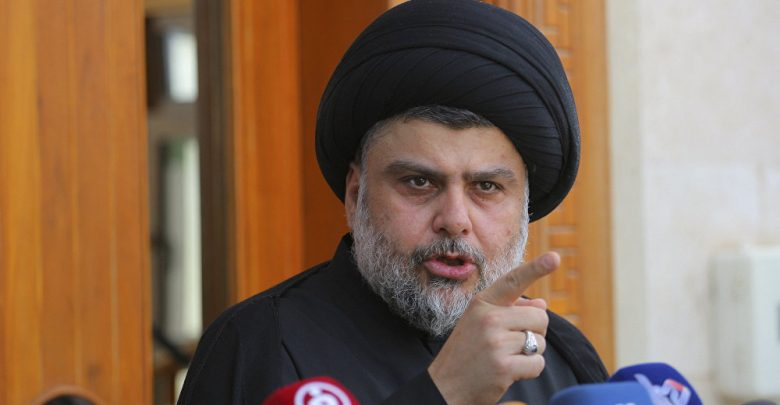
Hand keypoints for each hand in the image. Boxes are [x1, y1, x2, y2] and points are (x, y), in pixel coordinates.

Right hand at [427, 252, 558, 404]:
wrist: (444, 386)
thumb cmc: (466, 353)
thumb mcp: (480, 325)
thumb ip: (510, 312)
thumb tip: (542, 305)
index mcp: (482, 303)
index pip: (513, 281)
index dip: (536, 268)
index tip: (554, 257)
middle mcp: (489, 318)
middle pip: (539, 317)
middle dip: (534, 331)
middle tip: (513, 344)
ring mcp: (496, 342)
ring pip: (539, 341)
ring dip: (529, 353)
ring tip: (505, 358)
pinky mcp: (504, 366)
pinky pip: (537, 363)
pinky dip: (529, 370)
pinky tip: (509, 372)